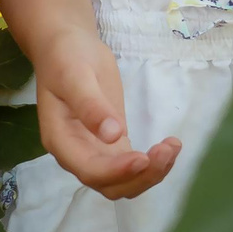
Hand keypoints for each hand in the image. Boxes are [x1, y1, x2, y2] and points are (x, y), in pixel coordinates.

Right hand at [34, 29, 180, 200]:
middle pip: (109, 185)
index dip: (117, 171)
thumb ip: (91, 106)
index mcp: (61, 140)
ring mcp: (95, 152)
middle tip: (165, 151)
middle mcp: (76, 154)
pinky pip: (132, 166)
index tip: (144, 157)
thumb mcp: (75, 75)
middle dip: (140, 176)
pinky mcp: (112, 145)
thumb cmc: (66, 57)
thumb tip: (113, 135)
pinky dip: (152, 164)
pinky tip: (169, 146)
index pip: (89, 170)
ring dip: (150, 173)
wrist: (68, 46)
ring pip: (124, 182)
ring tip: (172, 147)